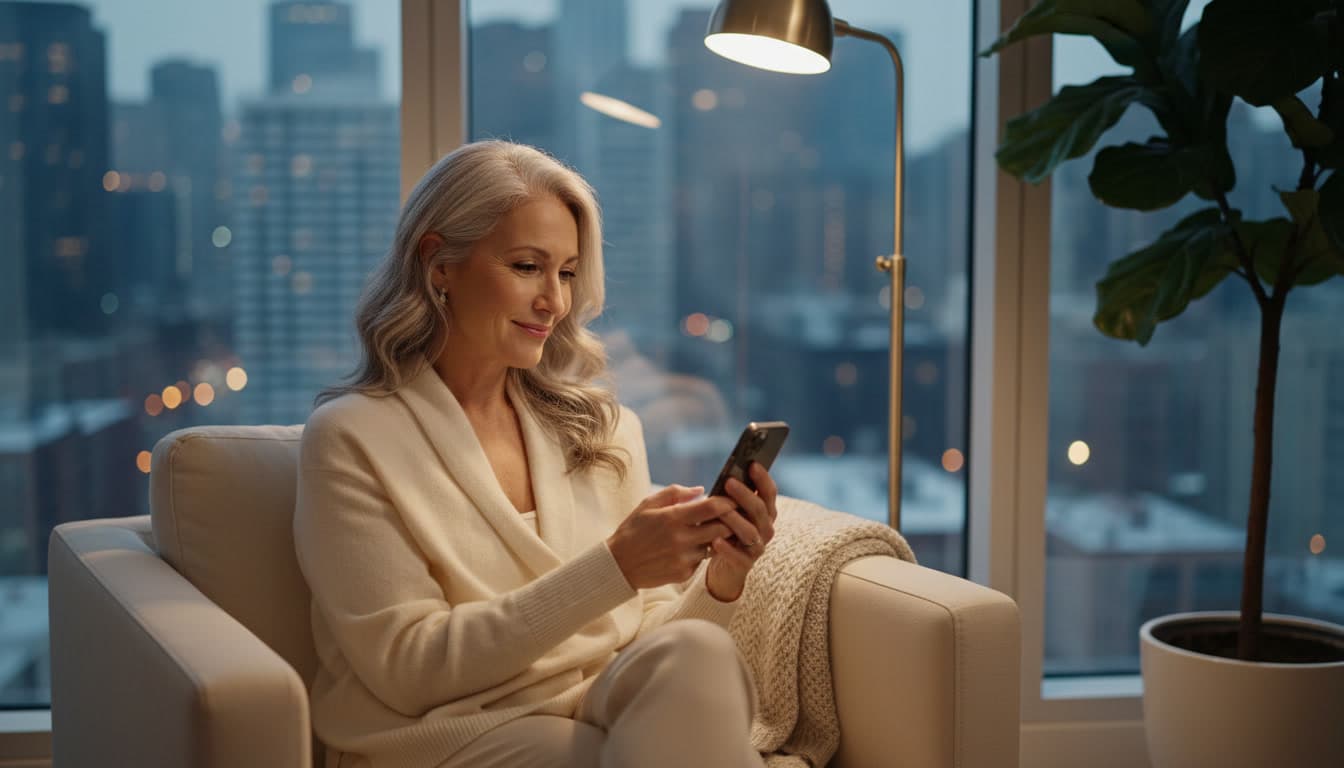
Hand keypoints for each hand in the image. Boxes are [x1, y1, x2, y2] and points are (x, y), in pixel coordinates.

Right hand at [606, 485, 736, 588]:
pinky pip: (702, 560)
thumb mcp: (648, 504)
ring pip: (714, 545)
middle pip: (722, 528)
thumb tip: (701, 490)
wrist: (618, 565)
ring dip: (713, 538)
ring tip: (704, 532)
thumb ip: (675, 493)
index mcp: (672, 518)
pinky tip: (688, 549)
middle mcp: (681, 539)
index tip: (732, 500)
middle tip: (727, 517)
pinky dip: (699, 553)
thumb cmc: (633, 530)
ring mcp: (683, 558)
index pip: (712, 507)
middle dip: (727, 522)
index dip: (727, 502)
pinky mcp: (684, 574)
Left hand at [706, 462, 777, 601]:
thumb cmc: (725, 531)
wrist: (724, 567)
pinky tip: (715, 540)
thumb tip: (728, 475)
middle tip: (729, 482)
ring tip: (721, 511)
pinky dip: (728, 548)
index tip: (752, 464)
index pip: (769, 493)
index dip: (762, 478)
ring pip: (750, 531)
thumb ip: (731, 496)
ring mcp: (757, 547)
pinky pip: (738, 556)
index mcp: (764, 512)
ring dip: (735, 520)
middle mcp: (765, 528)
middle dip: (745, 495)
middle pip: (759, 509)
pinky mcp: (745, 564)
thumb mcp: (729, 511)